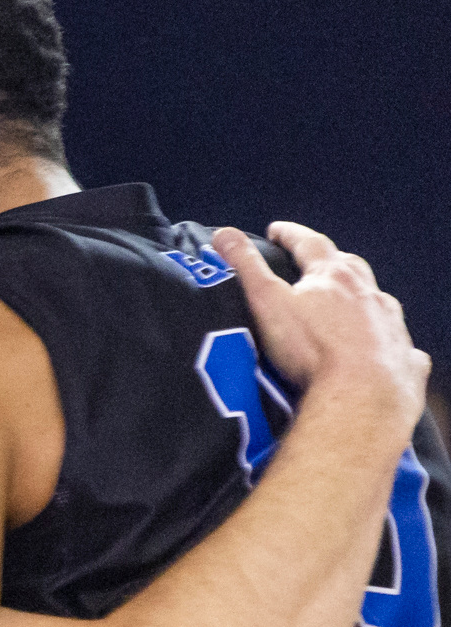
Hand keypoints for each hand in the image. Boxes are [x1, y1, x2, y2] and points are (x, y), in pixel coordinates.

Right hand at [224, 223, 426, 420]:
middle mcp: (368, 294)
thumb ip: (246, 267)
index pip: (310, 244)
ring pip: (377, 300)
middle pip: (350, 267)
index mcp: (334, 276)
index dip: (291, 235)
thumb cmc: (312, 349)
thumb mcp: (267, 302)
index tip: (277, 231)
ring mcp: (390, 324)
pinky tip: (381, 346)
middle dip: (332, 261)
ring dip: (361, 298)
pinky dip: (387, 337)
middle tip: (316, 263)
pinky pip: (397, 341)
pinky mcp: (403, 355)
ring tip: (347, 304)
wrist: (362, 394)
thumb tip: (223, 235)